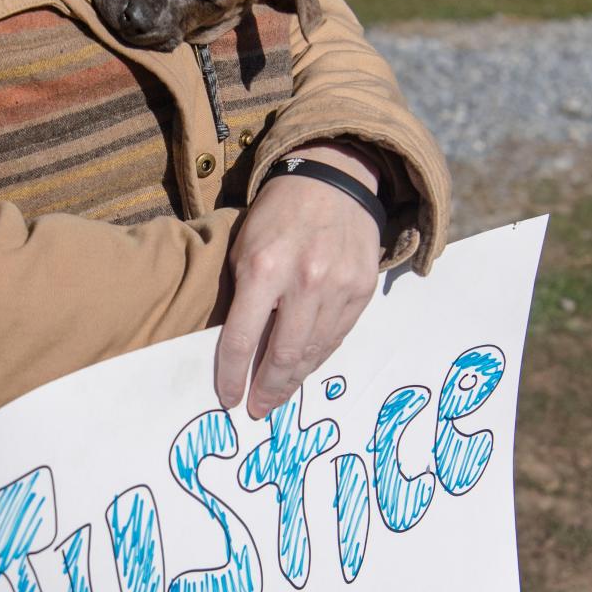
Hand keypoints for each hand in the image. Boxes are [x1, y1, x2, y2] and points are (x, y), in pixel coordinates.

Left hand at [215, 142, 383, 418]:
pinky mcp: (362, 290)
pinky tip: (303, 368)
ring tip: (277, 396)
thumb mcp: (244, 246)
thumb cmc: (277, 215)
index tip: (228, 399)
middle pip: (283, 355)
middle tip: (258, 409)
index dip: (232, 376)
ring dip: (293, 380)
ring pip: (313, 352)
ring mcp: (339, 287)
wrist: (333, 181)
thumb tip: (240, 351)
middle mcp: (305, 281)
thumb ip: (242, 296)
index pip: (241, 339)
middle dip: (267, 389)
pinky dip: (317, 358)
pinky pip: (336, 337)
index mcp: (264, 269)